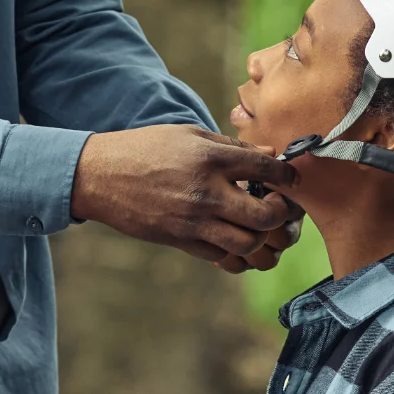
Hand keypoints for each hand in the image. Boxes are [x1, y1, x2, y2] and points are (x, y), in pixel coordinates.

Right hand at [69, 125, 300, 263]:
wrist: (101, 177)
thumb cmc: (146, 149)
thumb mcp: (189, 135)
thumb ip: (231, 147)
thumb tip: (270, 157)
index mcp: (211, 159)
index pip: (268, 171)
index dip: (289, 176)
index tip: (291, 179)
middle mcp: (207, 193)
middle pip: (266, 217)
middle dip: (283, 215)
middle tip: (279, 207)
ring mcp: (194, 222)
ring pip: (248, 245)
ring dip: (262, 238)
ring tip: (259, 226)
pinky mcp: (182, 242)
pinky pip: (223, 258)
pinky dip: (238, 254)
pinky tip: (236, 238)